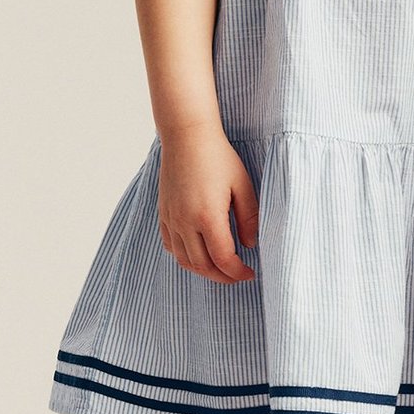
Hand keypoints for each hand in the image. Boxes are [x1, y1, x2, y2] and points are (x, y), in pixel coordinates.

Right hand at [157, 125, 257, 282]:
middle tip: (238, 276)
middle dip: (222, 277)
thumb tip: (250, 244)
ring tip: (221, 268)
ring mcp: (171, 219)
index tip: (249, 272)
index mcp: (207, 216)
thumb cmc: (219, 158)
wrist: (187, 137)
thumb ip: (249, 218)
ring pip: (184, 260)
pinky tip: (199, 252)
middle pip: (202, 266)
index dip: (237, 272)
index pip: (223, 259)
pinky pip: (171, 246)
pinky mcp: (163, 213)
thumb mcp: (243, 185)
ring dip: (203, 270)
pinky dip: (185, 256)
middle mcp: (185, 222)